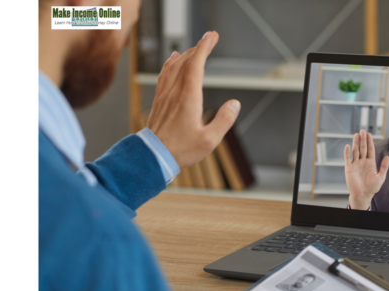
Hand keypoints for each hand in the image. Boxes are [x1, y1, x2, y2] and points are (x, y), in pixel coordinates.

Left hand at [146, 31, 240, 168]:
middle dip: (199, 47)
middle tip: (210, 38)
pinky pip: (164, 74)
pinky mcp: (159, 100)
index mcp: (188, 97)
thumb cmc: (182, 150)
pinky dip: (170, 63)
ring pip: (174, 66)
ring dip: (186, 53)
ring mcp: (165, 95)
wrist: (153, 156)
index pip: (196, 65)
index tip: (212, 36)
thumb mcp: (210, 140)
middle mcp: (175, 92)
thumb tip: (235, 104)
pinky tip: (173, 60)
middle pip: (186, 61)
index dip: (204, 48)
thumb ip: (224, 120)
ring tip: (195, 47)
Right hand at [344, 130, 388, 209]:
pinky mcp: (349, 169)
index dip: (370, 142)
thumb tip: (387, 157)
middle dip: (363, 140)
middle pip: (362, 148)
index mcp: (370, 163)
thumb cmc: (372, 188)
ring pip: (355, 151)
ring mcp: (355, 165)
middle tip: (362, 131)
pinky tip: (347, 146)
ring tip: (356, 135)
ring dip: (355, 143)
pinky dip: (347, 153)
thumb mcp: (381, 177)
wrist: (363, 195)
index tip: (369, 134)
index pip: (370, 150)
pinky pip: (347, 159)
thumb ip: (384, 167)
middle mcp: (362, 162)